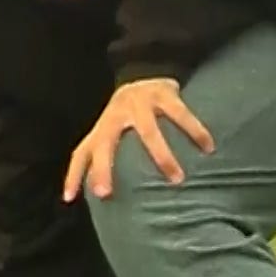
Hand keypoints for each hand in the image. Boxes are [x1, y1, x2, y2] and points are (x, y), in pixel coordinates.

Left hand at [63, 78, 213, 202]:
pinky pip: (180, 114)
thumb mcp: (113, 134)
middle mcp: (114, 117)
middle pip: (104, 145)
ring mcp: (137, 103)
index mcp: (102, 130)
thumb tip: (106, 202)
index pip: (81, 154)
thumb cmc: (129, 117)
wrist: (145, 74)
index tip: (68, 199)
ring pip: (147, 131)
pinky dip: (195, 131)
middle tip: (106, 194)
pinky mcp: (163, 93)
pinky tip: (208, 148)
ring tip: (177, 179)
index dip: (73, 176)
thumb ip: (109, 159)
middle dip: (103, 169)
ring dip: (162, 156)